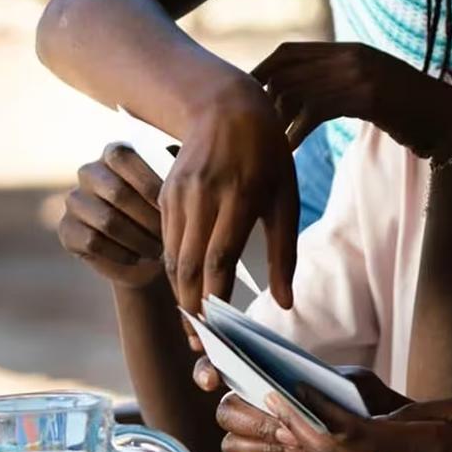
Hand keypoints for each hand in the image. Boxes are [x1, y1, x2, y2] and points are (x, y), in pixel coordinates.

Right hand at [58, 144, 163, 289]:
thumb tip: (182, 154)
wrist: (148, 256)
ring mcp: (74, 200)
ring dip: (138, 239)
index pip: (124, 158)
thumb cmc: (166, 215)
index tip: (174, 208)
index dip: (150, 184)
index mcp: (115, 153)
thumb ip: (177, 171)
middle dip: (149, 218)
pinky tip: (137, 257)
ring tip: (158, 250)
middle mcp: (89, 172)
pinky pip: (94, 242)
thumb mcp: (177, 191)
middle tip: (170, 236)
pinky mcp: (66, 229)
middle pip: (117, 193)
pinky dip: (121, 253)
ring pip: (107, 221)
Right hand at [163, 77, 298, 312]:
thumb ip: (285, 252)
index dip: (215, 300)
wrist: (225, 106)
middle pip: (189, 265)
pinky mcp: (164, 194)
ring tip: (195, 326)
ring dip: (181, 295)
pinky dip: (176, 270)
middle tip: (201, 345)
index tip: (220, 333)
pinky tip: (187, 290)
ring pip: (173, 257)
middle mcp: (202, 196)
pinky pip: (166, 240)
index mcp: (238, 196)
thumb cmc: (267, 155)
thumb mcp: (286, 197)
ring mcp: (178, 194)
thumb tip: (285, 302)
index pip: (218, 259)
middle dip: (192, 310)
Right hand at [193, 359, 411, 451]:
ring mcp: (258, 435)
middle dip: (255, 421)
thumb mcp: (357, 384)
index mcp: (266, 373)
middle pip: (226, 412)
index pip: (219, 365)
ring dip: (266, 446)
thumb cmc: (361, 403)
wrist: (379, 442)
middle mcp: (254, 403)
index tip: (213, 381)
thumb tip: (300, 389)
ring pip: (233, 444)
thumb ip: (330, 383)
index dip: (207, 369)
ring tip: (300, 446)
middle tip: (287, 428)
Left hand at [252, 42, 451, 160]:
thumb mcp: (375, 87)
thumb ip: (342, 82)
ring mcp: (361, 73)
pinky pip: (316, 110)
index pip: (290, 51)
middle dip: (262, 96)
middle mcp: (353, 55)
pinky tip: (290, 149)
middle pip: (286, 68)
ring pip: (298, 90)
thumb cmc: (414, 111)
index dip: (262, 70)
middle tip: (249, 124)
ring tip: (268, 142)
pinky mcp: (369, 96)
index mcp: (351, 49)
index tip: (246, 93)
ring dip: (277, 119)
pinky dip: (297, 131)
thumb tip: (302, 96)